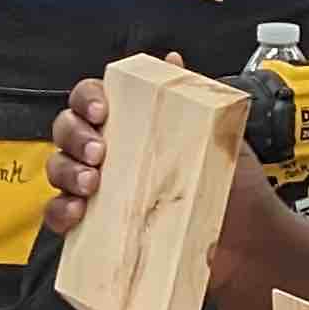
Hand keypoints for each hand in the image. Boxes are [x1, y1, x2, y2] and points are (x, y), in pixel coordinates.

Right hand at [40, 79, 275, 309]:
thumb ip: (196, 97)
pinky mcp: (97, 228)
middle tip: (99, 152)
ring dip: (66, 171)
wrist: (249, 246)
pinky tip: (77, 213)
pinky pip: (60, 215)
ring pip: (59, 168)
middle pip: (68, 129)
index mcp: (136, 125)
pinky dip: (60, 212)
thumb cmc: (237, 192)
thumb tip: (173, 62)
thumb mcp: (222, 136)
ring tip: (91, 185)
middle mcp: (113, 154)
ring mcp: (102, 190)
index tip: (101, 111)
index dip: (88, 98)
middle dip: (74, 135)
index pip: (94, 98)